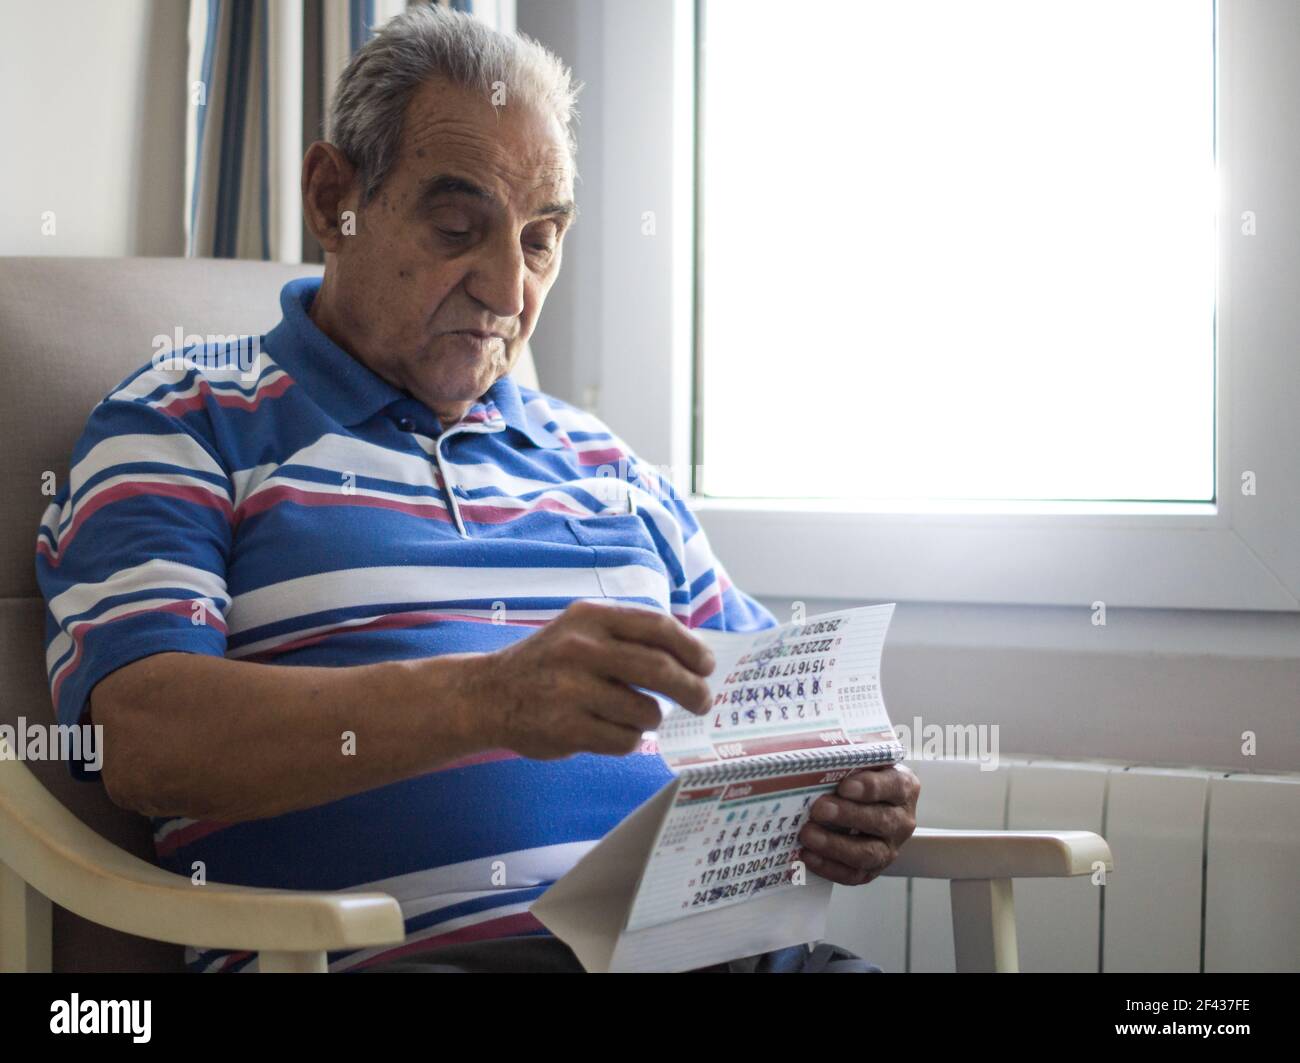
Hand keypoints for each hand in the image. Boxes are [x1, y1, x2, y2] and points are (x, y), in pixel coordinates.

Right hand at [471, 599, 714, 759]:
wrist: (487, 694)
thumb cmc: (548, 663)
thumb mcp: (581, 630)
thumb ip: (628, 637)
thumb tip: (692, 657)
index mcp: (591, 618)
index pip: (658, 627)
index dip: (691, 648)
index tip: (707, 665)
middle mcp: (581, 649)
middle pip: (660, 670)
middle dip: (692, 690)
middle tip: (703, 701)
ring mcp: (572, 689)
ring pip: (645, 712)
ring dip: (652, 719)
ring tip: (639, 716)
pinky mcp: (566, 728)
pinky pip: (624, 740)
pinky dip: (629, 740)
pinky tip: (613, 730)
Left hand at [797, 763, 919, 885]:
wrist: (870, 806)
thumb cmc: (862, 778)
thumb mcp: (864, 762)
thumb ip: (852, 757)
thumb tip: (820, 752)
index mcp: (903, 787)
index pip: (894, 787)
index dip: (870, 787)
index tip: (845, 786)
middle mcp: (902, 820)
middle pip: (881, 821)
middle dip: (847, 815)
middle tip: (819, 809)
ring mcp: (889, 848)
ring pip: (868, 853)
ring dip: (835, 845)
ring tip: (808, 835)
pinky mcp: (872, 869)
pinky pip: (854, 874)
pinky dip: (829, 867)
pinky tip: (808, 855)